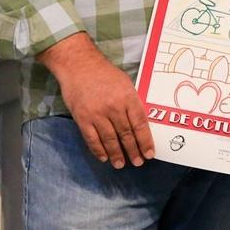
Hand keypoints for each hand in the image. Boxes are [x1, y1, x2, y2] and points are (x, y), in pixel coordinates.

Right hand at [37, 34, 153, 168]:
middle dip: (133, 150)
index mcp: (128, 98)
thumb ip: (133, 102)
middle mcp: (114, 107)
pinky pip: (91, 138)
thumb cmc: (105, 74)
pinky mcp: (82, 118)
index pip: (140, 124)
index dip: (145, 141)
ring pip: (110, 139)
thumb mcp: (126, 84)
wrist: (79, 66)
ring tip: (122, 164)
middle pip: (126, 134)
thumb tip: (141, 122)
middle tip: (138, 162)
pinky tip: (104, 157)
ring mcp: (97, 114)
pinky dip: (98, 150)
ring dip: (117, 154)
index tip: (150, 153)